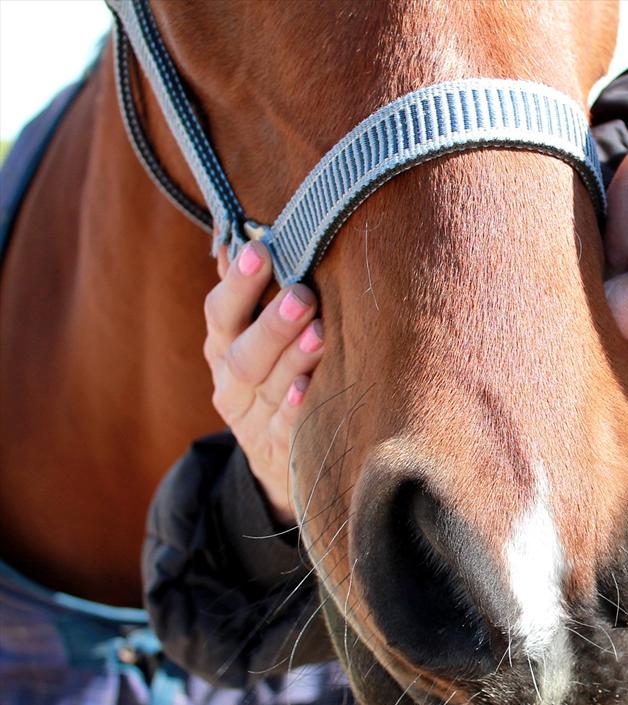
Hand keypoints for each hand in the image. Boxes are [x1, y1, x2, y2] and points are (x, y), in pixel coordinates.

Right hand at [203, 241, 323, 524]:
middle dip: (271, 323)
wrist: (278, 462)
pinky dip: (295, 410)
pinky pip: (285, 431)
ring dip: (292, 359)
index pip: (221, 314)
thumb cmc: (273, 382)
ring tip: (320, 333)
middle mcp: (231, 385)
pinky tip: (310, 388)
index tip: (260, 251)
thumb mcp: (253, 341)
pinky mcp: (278, 454)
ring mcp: (252, 423)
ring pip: (266, 389)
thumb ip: (249, 295)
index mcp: (223, 349)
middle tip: (301, 295)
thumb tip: (242, 233)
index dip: (237, 284)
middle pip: (243, 353)